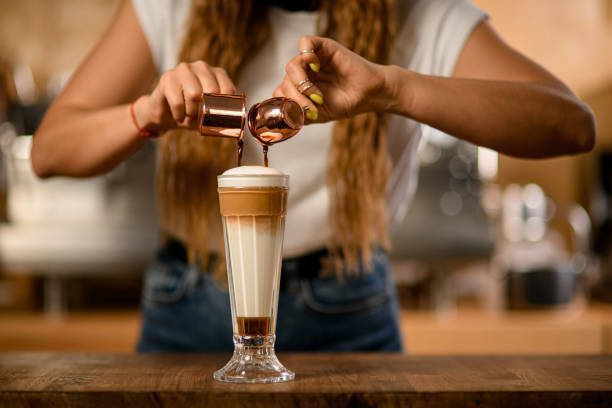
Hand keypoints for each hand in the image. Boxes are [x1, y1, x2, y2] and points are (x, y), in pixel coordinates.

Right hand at [133, 61, 236, 131]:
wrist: (165, 114)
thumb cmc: (191, 112)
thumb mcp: (210, 113)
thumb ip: (222, 113)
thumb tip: (233, 124)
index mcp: (216, 73)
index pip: (227, 88)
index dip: (223, 107)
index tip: (216, 117)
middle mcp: (201, 67)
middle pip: (211, 91)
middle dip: (206, 111)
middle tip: (199, 120)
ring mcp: (184, 70)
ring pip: (194, 94)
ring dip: (192, 113)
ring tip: (189, 118)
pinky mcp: (168, 78)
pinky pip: (178, 101)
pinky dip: (180, 115)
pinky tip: (179, 117)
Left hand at [273, 36, 391, 122]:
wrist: (369, 95)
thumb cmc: (345, 103)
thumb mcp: (318, 115)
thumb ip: (300, 114)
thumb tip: (285, 112)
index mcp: (299, 88)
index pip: (280, 92)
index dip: (285, 104)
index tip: (300, 115)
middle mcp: (304, 73)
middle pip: (285, 81)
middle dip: (296, 98)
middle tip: (313, 107)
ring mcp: (312, 60)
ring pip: (292, 65)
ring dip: (301, 84)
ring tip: (317, 96)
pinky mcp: (323, 46)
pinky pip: (305, 42)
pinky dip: (306, 55)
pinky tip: (316, 67)